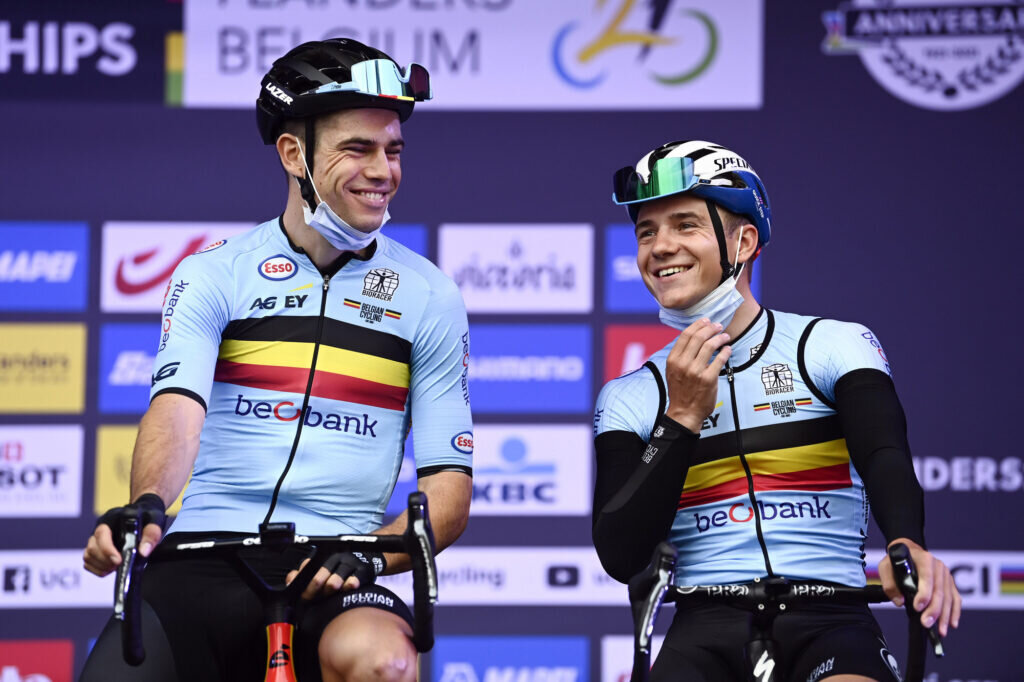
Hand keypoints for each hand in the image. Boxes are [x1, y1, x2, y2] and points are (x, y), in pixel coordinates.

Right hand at [83, 494, 166, 576]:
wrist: (145, 515)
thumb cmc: (148, 517)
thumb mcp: (155, 522)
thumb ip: (152, 535)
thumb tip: (143, 552)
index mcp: (112, 519)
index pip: (101, 534)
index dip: (107, 550)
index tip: (118, 561)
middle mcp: (100, 528)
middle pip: (92, 548)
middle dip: (105, 561)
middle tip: (119, 565)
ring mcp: (96, 539)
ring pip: (88, 556)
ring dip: (101, 566)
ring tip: (116, 567)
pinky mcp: (95, 549)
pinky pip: (88, 562)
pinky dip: (97, 569)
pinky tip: (110, 569)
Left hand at [286, 551, 384, 599]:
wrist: (368, 558)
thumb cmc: (340, 570)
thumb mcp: (322, 570)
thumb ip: (305, 576)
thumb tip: (290, 580)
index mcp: (323, 558)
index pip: (309, 567)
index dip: (303, 582)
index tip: (301, 595)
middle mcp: (336, 558)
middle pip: (322, 571)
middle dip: (315, 585)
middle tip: (312, 598)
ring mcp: (350, 562)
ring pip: (340, 572)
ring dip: (334, 582)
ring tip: (332, 588)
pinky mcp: (364, 569)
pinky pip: (358, 575)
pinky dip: (353, 581)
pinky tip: (350, 586)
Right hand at [664, 318, 731, 432]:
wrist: (684, 412)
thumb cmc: (680, 391)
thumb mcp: (673, 371)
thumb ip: (680, 355)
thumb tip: (693, 337)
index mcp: (673, 359)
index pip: (685, 335)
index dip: (698, 325)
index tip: (706, 321)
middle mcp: (683, 364)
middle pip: (698, 337)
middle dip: (711, 328)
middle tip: (718, 326)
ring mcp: (695, 371)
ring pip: (710, 346)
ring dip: (720, 338)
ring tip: (725, 336)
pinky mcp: (708, 379)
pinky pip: (720, 359)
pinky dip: (725, 351)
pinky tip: (728, 349)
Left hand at [878, 538, 961, 636]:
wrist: (908, 550)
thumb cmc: (896, 560)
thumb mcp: (886, 566)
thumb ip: (889, 583)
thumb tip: (899, 602)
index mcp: (924, 559)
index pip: (927, 578)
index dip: (924, 594)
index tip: (918, 608)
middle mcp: (938, 566)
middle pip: (939, 591)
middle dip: (934, 610)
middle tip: (926, 623)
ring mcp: (946, 575)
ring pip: (948, 598)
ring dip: (945, 616)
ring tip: (940, 631)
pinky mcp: (950, 583)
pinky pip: (955, 599)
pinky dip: (954, 612)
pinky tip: (952, 624)